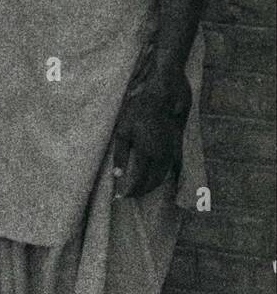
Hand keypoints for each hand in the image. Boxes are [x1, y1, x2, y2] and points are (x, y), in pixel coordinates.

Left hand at [113, 75, 191, 199]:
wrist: (163, 96)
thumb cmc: (138, 111)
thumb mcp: (122, 131)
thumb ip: (119, 155)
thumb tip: (117, 176)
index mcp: (146, 153)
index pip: (139, 181)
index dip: (130, 191)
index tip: (121, 197)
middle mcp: (161, 156)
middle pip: (153, 182)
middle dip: (141, 191)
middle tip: (128, 195)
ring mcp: (172, 151)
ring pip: (164, 176)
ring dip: (152, 185)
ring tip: (140, 189)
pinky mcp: (177, 146)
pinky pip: (173, 167)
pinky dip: (164, 176)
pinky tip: (157, 178)